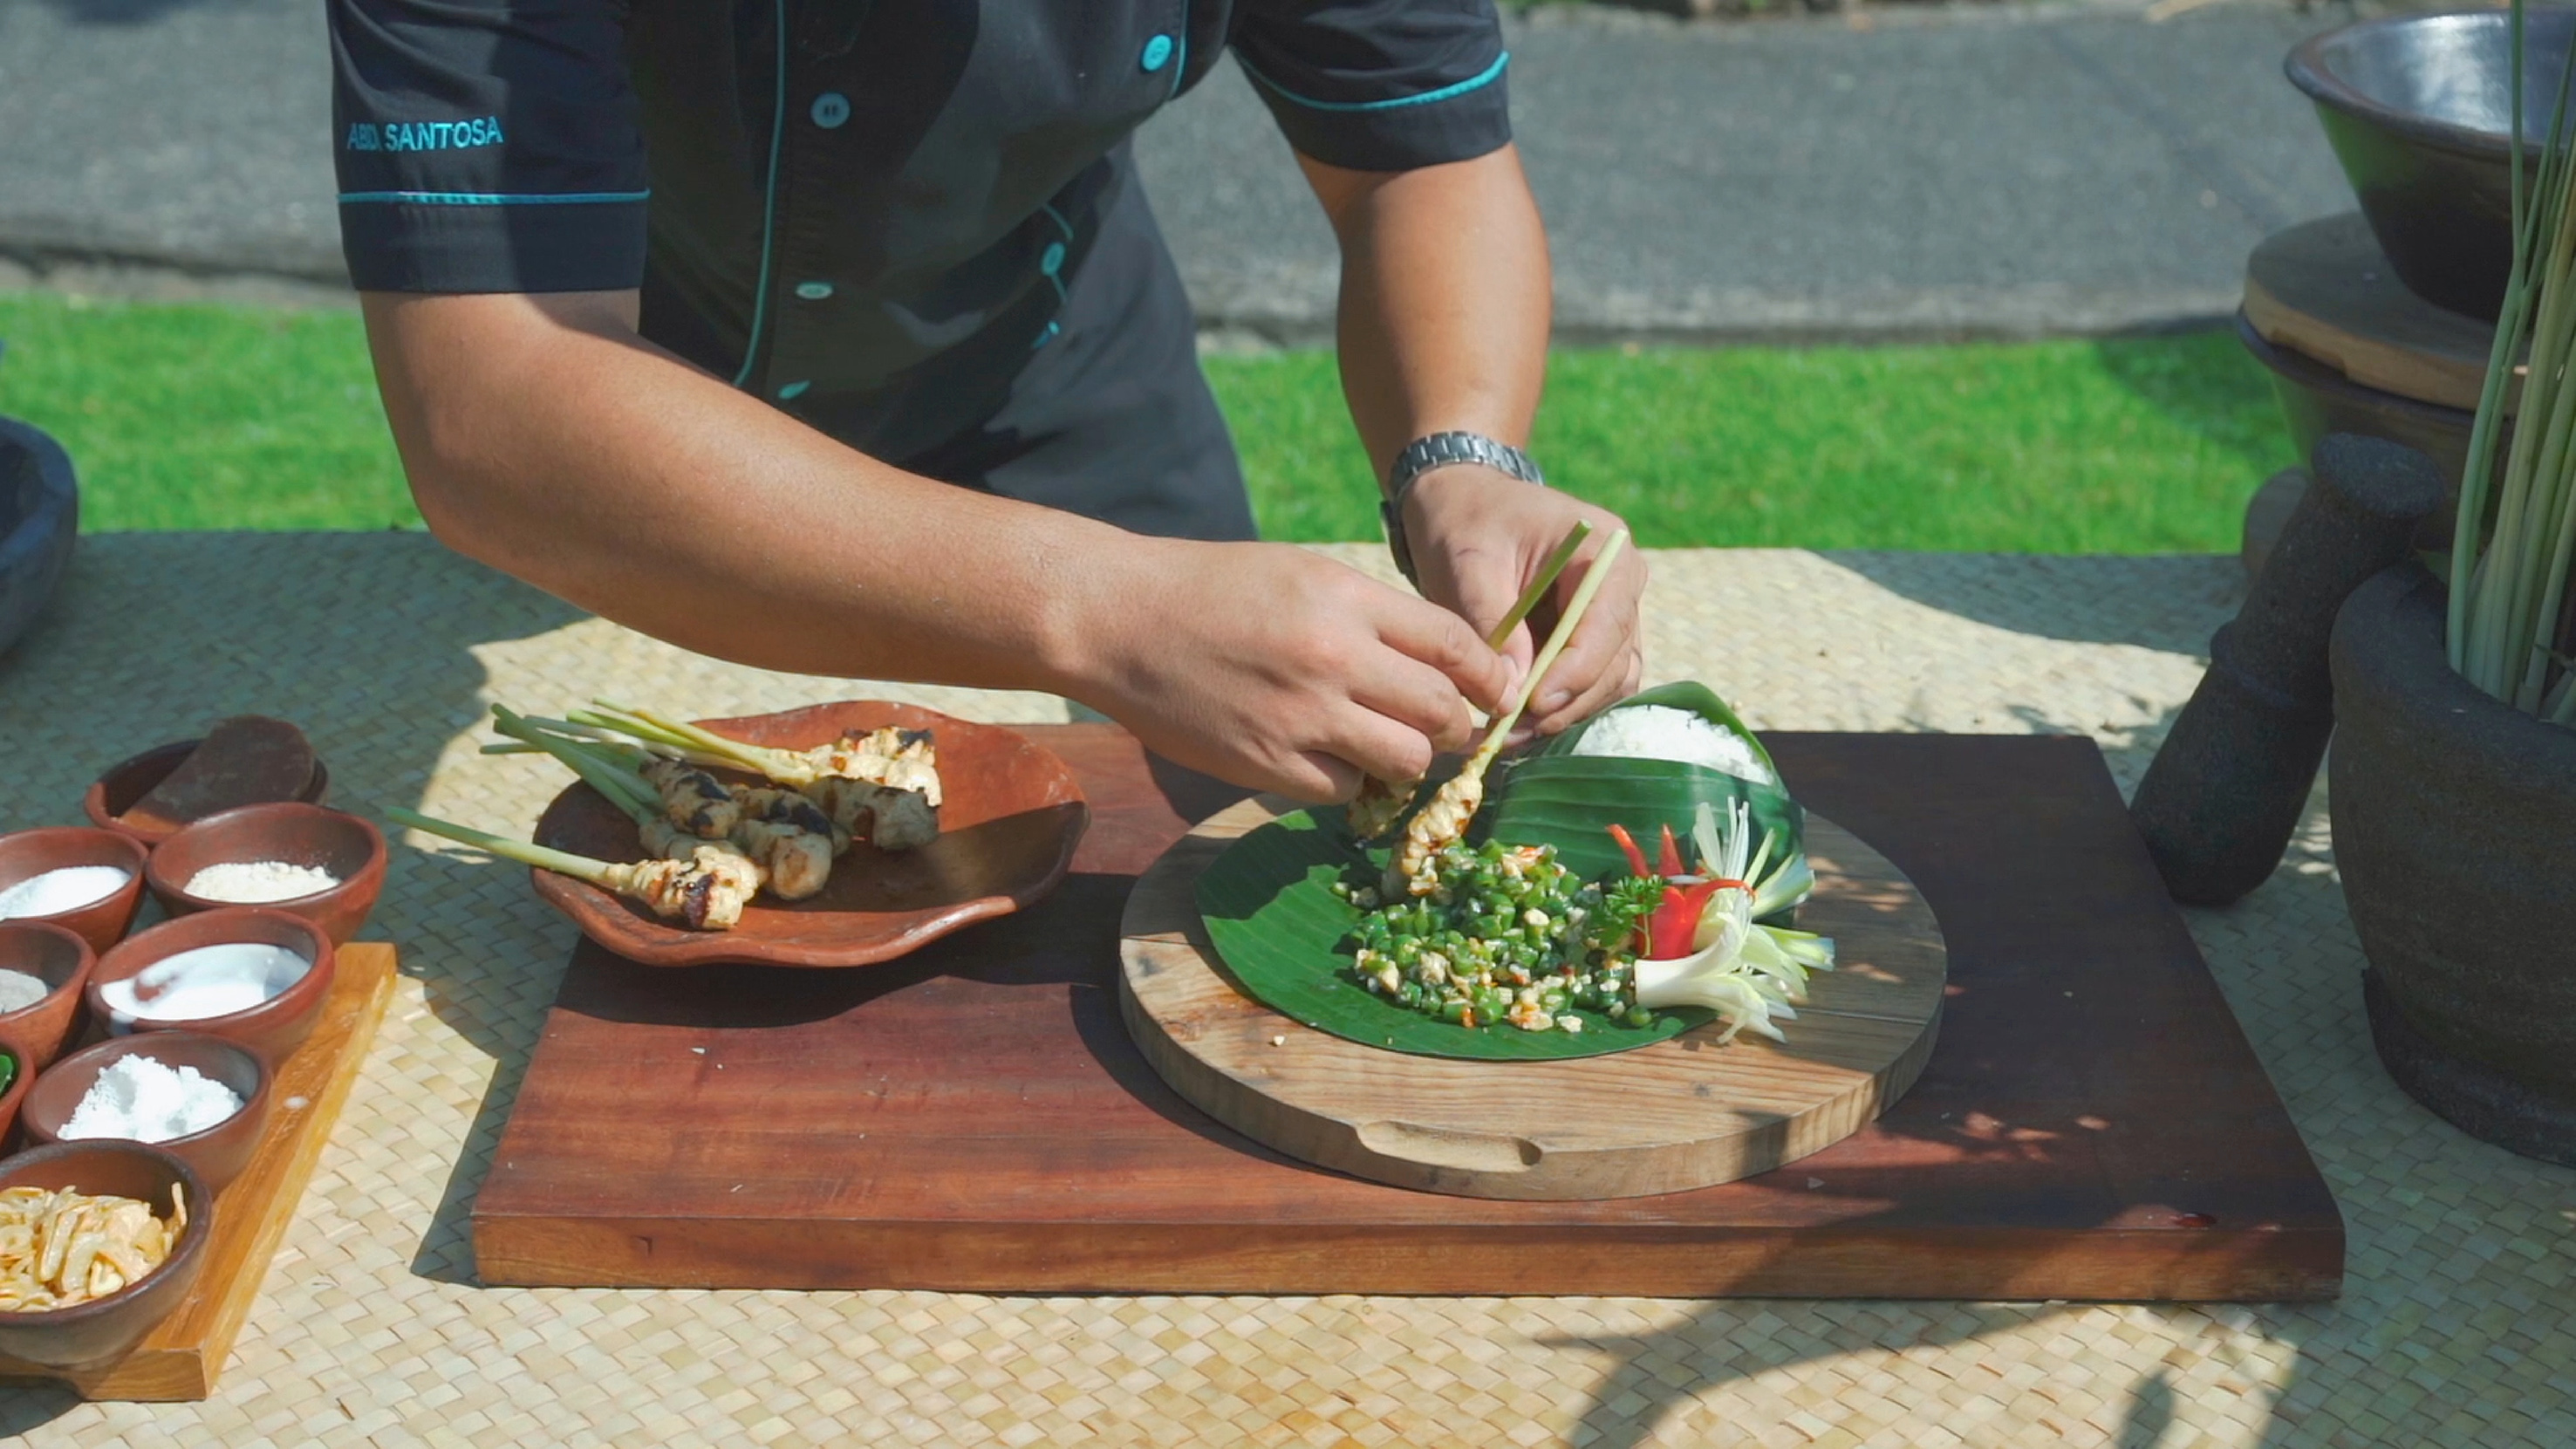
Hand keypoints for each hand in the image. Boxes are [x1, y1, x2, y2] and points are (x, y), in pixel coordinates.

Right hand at [1063, 539, 1513, 800]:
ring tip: (1384, 746)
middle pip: (1442, 711)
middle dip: (1456, 726)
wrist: (1118, 619)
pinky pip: (1344, 789)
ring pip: (1405, 761)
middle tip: (1443, 728)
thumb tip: (1441, 661)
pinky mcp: (1267, 763)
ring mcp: (1301, 716)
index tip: (1496, 693)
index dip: (1489, 676)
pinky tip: (1327, 758)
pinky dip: (1349, 780)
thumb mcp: (1302, 574)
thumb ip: (1372, 614)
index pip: (1456, 645)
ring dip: (1407, 760)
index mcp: (1347, 600)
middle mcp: (1334, 658)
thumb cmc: (1211, 589)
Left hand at [1403, 466, 1646, 736]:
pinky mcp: (1591, 640)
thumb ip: (1492, 622)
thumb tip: (1510, 693)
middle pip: (1614, 662)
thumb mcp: (1468, 563)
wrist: (1462, 503)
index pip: (1607, 622)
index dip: (1575, 671)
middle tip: (1510, 732)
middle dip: (1566, 702)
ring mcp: (1611, 615)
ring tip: (1509, 735)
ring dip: (1564, 714)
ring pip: (1609, 682)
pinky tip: (1517, 724)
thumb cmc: (1465, 521)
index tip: (1533, 704)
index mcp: (1603, 551)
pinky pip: (1590, 685)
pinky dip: (1559, 708)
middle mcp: (1621, 585)